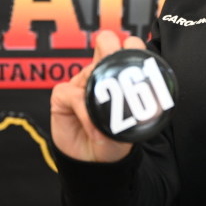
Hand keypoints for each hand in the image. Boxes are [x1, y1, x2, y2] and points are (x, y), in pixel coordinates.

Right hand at [50, 31, 145, 162]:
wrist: (96, 163)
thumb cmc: (115, 139)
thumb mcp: (133, 123)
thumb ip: (137, 107)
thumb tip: (143, 95)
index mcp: (121, 75)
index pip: (128, 46)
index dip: (134, 46)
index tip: (141, 55)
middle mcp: (100, 74)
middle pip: (106, 42)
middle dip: (113, 47)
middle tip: (121, 67)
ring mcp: (81, 83)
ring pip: (89, 69)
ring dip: (100, 91)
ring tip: (108, 114)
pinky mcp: (62, 97)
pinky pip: (72, 95)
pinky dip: (85, 113)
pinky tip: (95, 129)